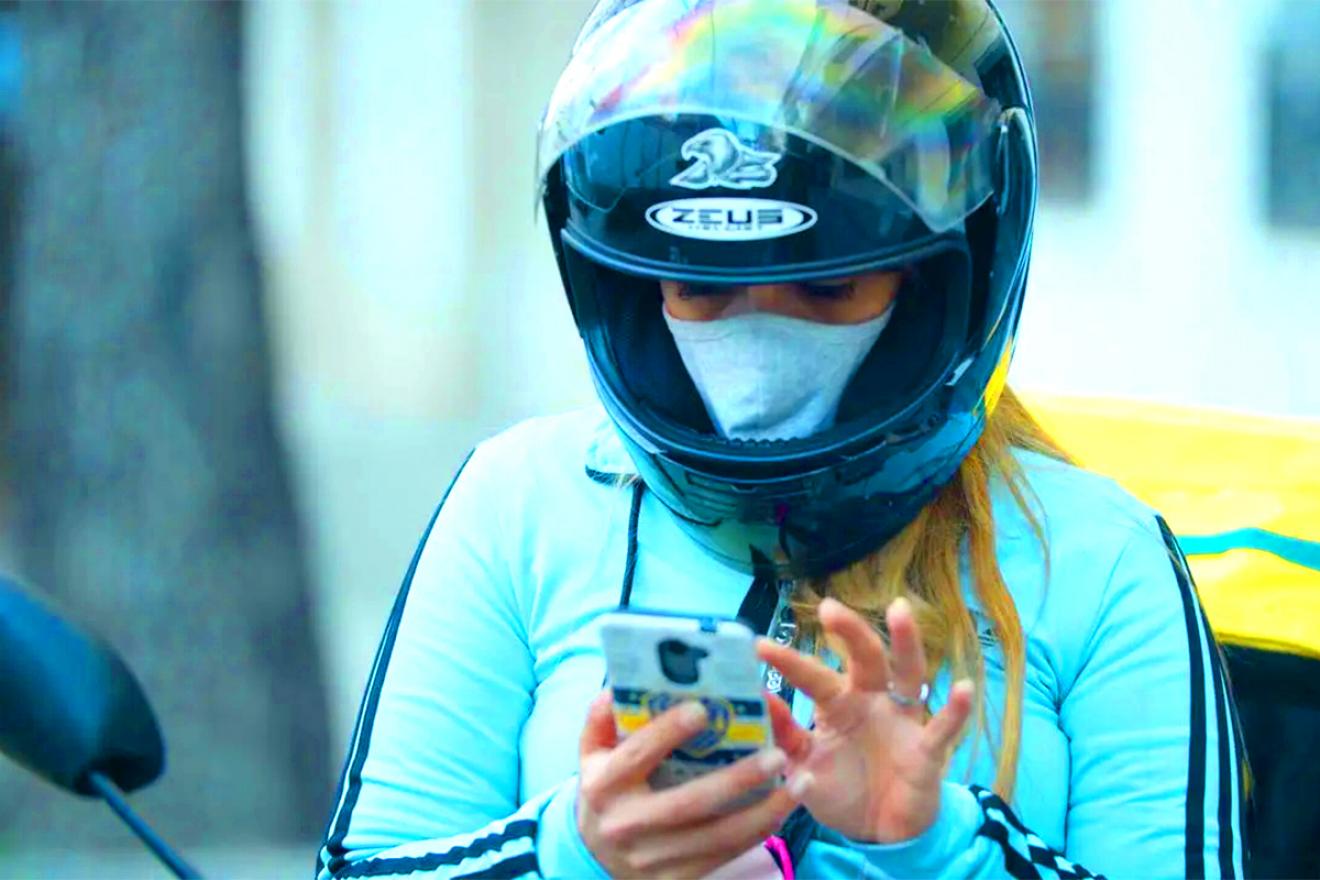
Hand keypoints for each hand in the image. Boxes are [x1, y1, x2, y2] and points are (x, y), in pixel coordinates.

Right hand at [576, 690, 809, 878]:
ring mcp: (654, 858)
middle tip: (776, 754)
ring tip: (799, 781)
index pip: (637, 755)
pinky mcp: (678, 878)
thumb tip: (619, 686)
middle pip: (689, 802)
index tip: (704, 709)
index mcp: (604, 786)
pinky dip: (760, 830)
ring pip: (718, 836)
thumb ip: (602, 719)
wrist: (597, 858)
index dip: (668, 732)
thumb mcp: (591, 753)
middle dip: (737, 780)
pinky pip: (726, 854)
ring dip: (765, 810)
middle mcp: (628, 824)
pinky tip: (786, 806)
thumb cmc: (606, 790)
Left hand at [756, 597, 974, 843]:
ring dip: (906, 642)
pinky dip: (955, 709)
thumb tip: (761, 699)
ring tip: (900, 610)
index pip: (813, 676)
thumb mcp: (805, 768)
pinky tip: (963, 687)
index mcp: (838, 705)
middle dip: (849, 630)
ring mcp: (903, 720)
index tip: (760, 646)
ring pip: (907, 674)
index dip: (789, 662)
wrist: (880, 833)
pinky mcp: (926, 749)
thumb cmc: (841, 790)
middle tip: (829, 607)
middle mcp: (871, 701)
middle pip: (864, 657)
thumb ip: (786, 737)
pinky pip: (943, 727)